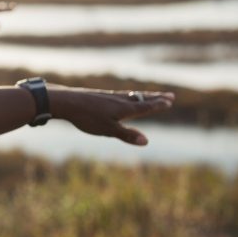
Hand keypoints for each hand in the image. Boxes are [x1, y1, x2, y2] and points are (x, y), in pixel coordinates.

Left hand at [48, 85, 174, 145]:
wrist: (66, 101)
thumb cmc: (87, 117)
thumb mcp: (108, 130)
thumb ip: (127, 135)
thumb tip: (146, 141)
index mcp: (124, 108)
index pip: (145, 106)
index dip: (157, 105)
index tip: (169, 102)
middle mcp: (120, 100)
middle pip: (141, 98)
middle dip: (156, 98)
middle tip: (170, 95)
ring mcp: (109, 96)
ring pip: (131, 95)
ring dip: (144, 95)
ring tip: (151, 95)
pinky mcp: (100, 96)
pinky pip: (120, 95)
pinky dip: (129, 95)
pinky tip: (124, 97)